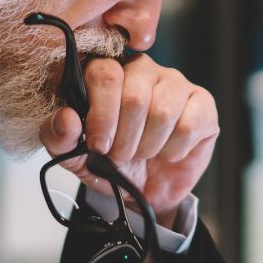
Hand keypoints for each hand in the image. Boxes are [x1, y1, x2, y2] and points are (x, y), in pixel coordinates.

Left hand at [39, 55, 218, 218]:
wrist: (146, 192)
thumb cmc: (112, 164)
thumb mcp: (76, 157)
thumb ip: (59, 137)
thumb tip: (66, 118)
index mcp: (109, 74)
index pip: (105, 73)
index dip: (101, 114)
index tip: (99, 144)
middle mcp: (143, 70)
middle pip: (134, 95)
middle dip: (126, 138)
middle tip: (122, 155)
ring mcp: (175, 83)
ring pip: (163, 111)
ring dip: (149, 146)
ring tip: (144, 154)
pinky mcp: (203, 103)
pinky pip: (189, 124)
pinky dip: (174, 149)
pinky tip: (168, 152)